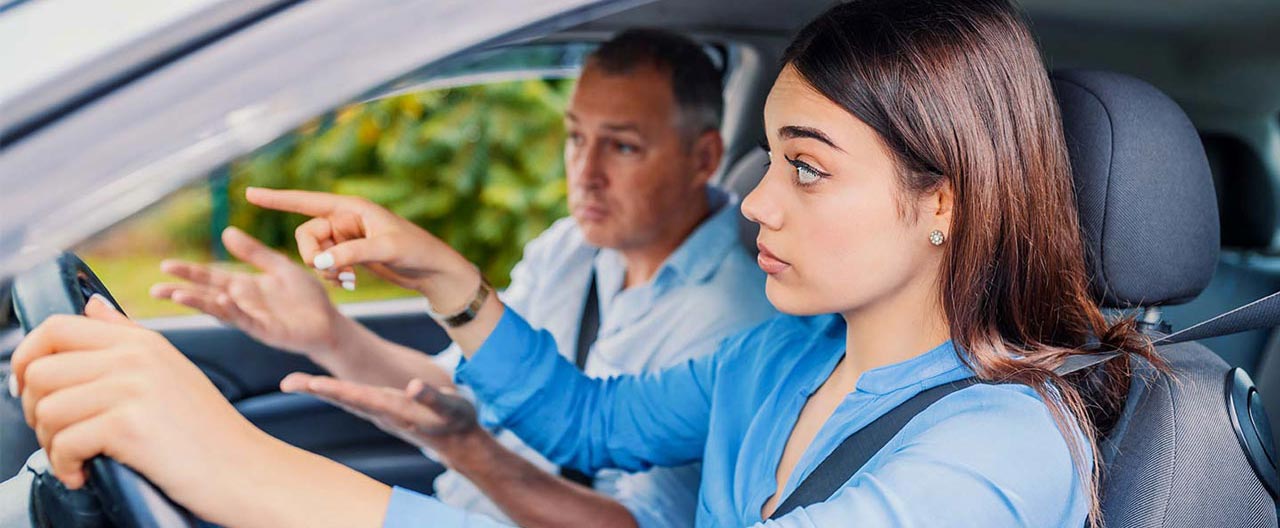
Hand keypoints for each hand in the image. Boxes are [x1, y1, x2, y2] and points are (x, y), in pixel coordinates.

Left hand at [11, 296, 271, 521]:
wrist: (245, 469)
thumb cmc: (207, 430)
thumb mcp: (169, 369)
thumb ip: (126, 336)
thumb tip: (92, 306)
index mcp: (141, 340)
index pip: (55, 328)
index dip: (24, 358)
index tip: (26, 389)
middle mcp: (136, 357)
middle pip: (40, 371)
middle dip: (35, 412)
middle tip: (59, 435)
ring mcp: (133, 389)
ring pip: (46, 410)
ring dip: (49, 444)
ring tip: (74, 458)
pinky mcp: (130, 426)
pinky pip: (64, 443)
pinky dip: (65, 467)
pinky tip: (83, 474)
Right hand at [149, 226, 348, 357]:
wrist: (329, 321)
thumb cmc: (305, 296)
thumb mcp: (278, 266)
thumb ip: (254, 252)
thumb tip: (226, 231)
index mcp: (244, 287)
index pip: (211, 277)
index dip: (189, 272)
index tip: (165, 266)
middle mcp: (244, 303)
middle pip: (207, 295)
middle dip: (182, 291)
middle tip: (155, 288)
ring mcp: (253, 318)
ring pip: (221, 310)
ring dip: (200, 303)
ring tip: (178, 295)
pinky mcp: (268, 330)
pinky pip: (247, 319)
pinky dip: (233, 310)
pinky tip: (221, 300)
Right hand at [245, 187, 479, 310]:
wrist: (433, 271)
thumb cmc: (417, 251)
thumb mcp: (386, 250)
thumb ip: (350, 254)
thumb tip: (317, 263)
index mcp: (352, 208)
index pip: (307, 201)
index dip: (277, 199)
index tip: (250, 194)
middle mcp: (345, 220)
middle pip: (307, 235)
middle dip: (313, 256)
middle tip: (333, 274)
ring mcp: (346, 238)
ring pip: (314, 253)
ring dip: (324, 270)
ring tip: (349, 281)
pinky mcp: (350, 255)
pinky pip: (326, 265)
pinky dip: (332, 275)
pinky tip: (351, 283)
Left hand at [280, 373, 480, 463]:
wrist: (457, 440)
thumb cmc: (456, 419)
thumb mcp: (451, 407)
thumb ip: (432, 397)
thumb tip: (414, 385)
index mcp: (396, 409)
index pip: (361, 397)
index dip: (338, 390)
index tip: (314, 384)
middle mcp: (382, 412)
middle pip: (344, 399)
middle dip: (317, 390)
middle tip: (288, 382)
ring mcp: (380, 413)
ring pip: (345, 400)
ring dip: (320, 390)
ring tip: (293, 382)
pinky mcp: (382, 410)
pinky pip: (353, 399)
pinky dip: (334, 391)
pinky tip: (319, 386)